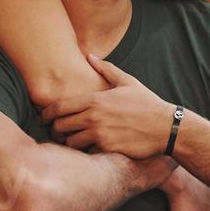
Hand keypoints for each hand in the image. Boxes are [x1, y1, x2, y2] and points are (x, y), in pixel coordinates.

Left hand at [41, 54, 172, 158]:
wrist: (165, 127)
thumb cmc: (147, 103)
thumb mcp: (127, 82)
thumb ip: (105, 69)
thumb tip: (90, 56)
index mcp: (95, 100)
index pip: (59, 107)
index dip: (46, 114)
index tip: (44, 118)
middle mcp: (93, 117)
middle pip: (59, 126)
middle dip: (56, 129)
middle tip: (59, 132)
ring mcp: (99, 134)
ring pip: (70, 143)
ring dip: (70, 143)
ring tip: (75, 141)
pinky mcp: (107, 149)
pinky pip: (87, 154)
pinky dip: (86, 152)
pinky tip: (91, 149)